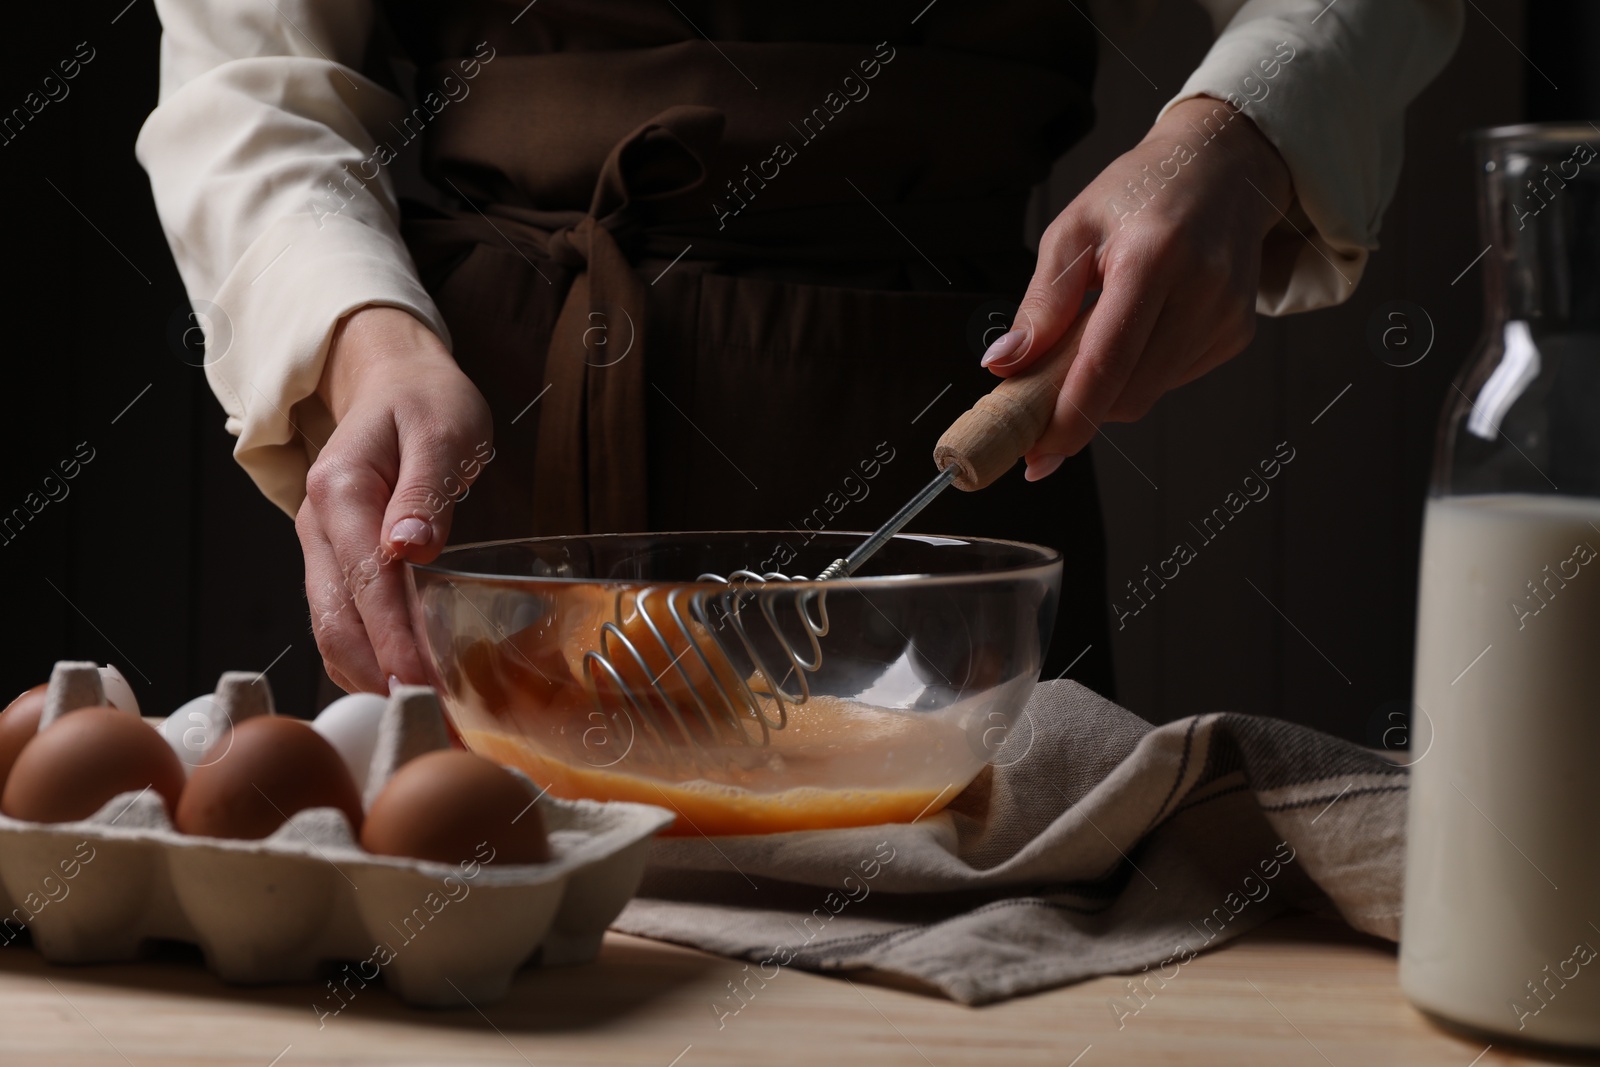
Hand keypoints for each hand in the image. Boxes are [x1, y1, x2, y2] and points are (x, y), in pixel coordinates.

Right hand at [297, 306, 492, 692]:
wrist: (392, 381)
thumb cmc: (425, 402)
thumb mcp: (444, 429)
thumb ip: (427, 489)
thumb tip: (410, 549)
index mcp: (340, 491)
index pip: (366, 581)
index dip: (393, 640)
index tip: (421, 684)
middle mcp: (317, 526)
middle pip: (335, 620)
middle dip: (378, 675)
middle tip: (430, 719)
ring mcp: (320, 548)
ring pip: (332, 630)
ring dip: (371, 678)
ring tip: (426, 715)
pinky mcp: (336, 564)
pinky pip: (344, 622)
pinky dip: (370, 660)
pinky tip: (408, 683)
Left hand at [982, 95, 1293, 479]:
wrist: (1223, 168)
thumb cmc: (1139, 192)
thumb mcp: (1074, 228)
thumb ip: (1041, 302)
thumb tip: (1003, 366)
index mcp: (1154, 256)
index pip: (1107, 361)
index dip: (1069, 417)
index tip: (1035, 453)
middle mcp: (1201, 290)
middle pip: (1127, 392)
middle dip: (1078, 411)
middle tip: (1036, 402)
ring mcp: (1225, 316)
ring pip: (1147, 394)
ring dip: (1106, 390)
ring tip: (1090, 339)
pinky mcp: (1237, 333)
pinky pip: (1170, 380)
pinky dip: (1138, 372)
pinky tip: (1136, 329)